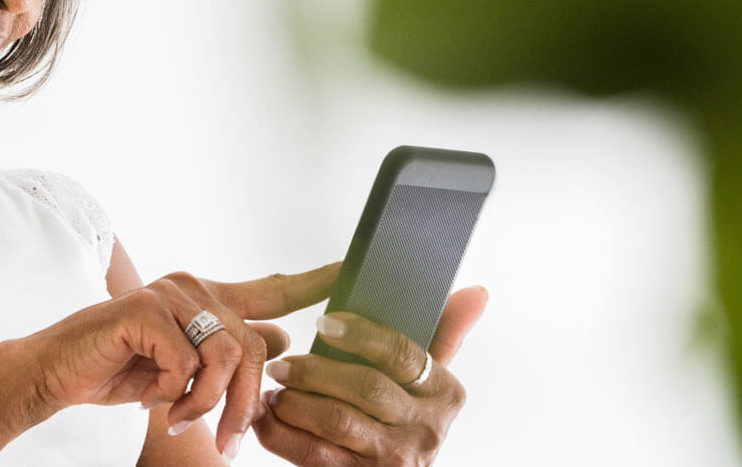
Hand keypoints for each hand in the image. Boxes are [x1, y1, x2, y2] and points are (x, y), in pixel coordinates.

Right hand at [16, 261, 341, 457]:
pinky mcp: (145, 310)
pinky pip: (185, 364)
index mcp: (206, 298)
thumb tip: (281, 342)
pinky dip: (171, 394)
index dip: (312, 282)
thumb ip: (226, 354)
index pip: (271, 289)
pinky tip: (149, 399)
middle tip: (226, 444)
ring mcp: (169, 295)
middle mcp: (192, 288)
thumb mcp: (182, 368)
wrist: (56, 375)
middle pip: (252, 346)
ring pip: (223, 356)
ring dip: (206, 402)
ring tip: (181, 420)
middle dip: (245, 404)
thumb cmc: (118, 370)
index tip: (348, 269)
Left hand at [252, 285, 488, 465]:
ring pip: (337, 421)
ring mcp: (393, 460)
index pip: (403, 353)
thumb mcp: (430, 381)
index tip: (326, 322)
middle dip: (317, 369)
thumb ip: (446, 335)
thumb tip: (475, 292)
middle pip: (366, 387)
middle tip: (284, 362)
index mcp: (444, 394)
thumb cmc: (406, 421)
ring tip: (274, 386)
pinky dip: (281, 434)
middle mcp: (425, 429)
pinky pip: (312, 455)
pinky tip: (265, 417)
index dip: (362, 335)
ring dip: (296, 400)